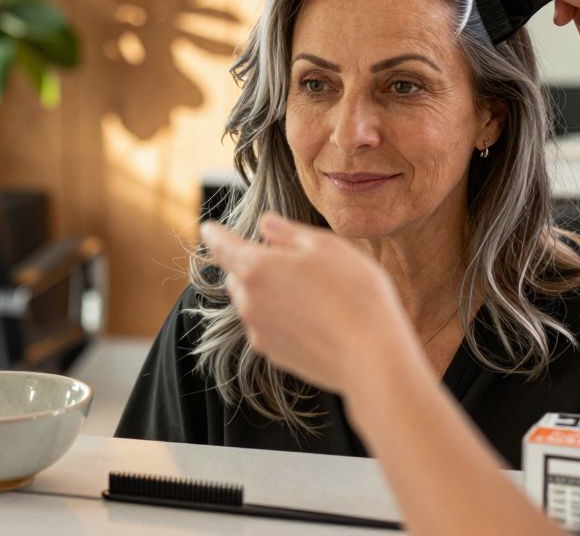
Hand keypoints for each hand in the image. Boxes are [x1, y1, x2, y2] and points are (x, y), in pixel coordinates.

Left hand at [199, 213, 419, 394]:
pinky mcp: (274, 355)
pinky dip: (280, 319)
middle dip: (252, 266)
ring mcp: (259, 332)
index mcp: (257, 268)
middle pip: (237, 277)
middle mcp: (249, 302)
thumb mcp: (326, 247)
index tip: (208, 228)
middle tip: (288, 262)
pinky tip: (313, 319)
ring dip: (267, 294)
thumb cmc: (354, 294)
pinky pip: (267, 328)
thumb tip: (265, 224)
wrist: (371, 356)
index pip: (223, 246)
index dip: (215, 234)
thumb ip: (289, 232)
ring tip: (310, 293)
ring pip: (252, 304)